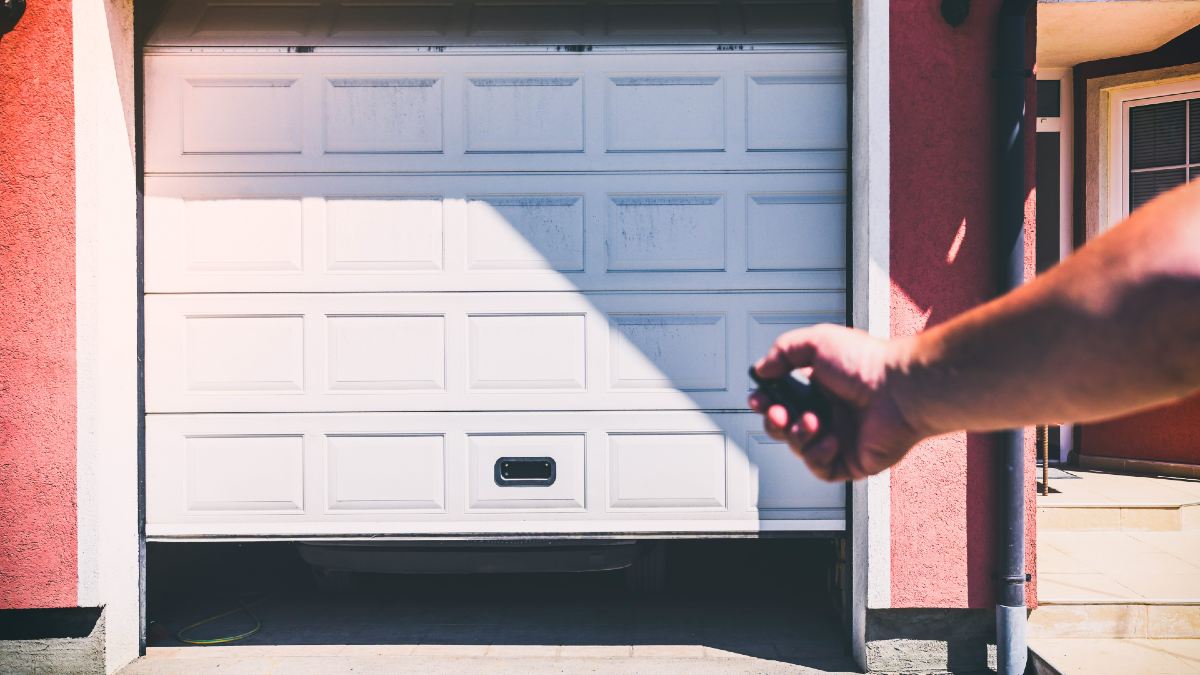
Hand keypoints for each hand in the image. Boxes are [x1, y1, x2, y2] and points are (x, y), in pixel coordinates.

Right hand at [748, 324, 926, 481]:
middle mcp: (829, 413)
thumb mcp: (817, 341)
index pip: (782, 399)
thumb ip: (783, 350)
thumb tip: (761, 370)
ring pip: (799, 448)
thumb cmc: (867, 364)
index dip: (765, 401)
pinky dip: (818, 456)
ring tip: (814, 422)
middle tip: (779, 413)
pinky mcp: (851, 461)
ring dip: (798, 436)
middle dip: (774, 422)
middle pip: (784, 427)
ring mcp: (840, 438)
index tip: (758, 398)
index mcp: (820, 387)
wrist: (900, 391)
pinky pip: (821, 469)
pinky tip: (832, 440)